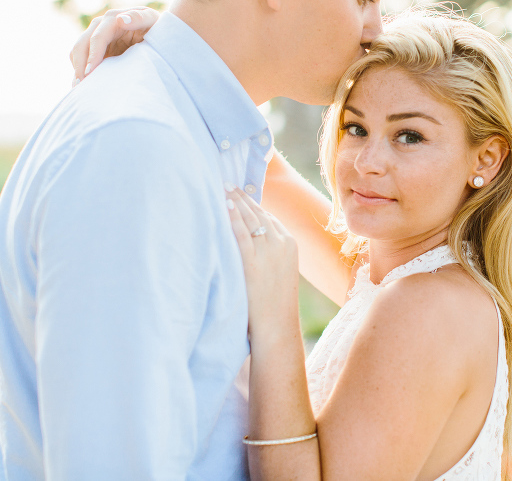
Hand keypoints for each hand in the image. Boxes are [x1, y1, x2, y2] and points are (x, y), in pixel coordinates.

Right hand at [69, 7, 161, 85]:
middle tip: (82, 87)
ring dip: (77, 70)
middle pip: (81, 46)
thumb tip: (120, 20)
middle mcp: (99, 26)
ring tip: (80, 90)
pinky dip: (79, 73)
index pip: (97, 38)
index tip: (90, 73)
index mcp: (111, 19)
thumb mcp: (152, 20)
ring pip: (76, 53)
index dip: (92, 55)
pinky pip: (80, 60)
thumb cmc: (156, 27)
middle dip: (80, 66)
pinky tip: (82, 88)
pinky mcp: (94, 49)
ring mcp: (94, 37)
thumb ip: (140, 18)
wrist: (155, 34)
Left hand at [226, 188, 300, 338]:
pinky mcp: (253, 263)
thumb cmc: (274, 305)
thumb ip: (270, 255)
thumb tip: (253, 242)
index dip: (252, 203)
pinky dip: (233, 217)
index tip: (239, 192)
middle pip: (258, 213)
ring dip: (235, 201)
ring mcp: (269, 252)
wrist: (277, 327)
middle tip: (225, 183)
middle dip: (242, 197)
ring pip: (250, 219)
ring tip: (221, 189)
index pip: (268, 217)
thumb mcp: (279, 273)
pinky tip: (225, 206)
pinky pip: (241, 234)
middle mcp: (282, 243)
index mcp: (290, 244)